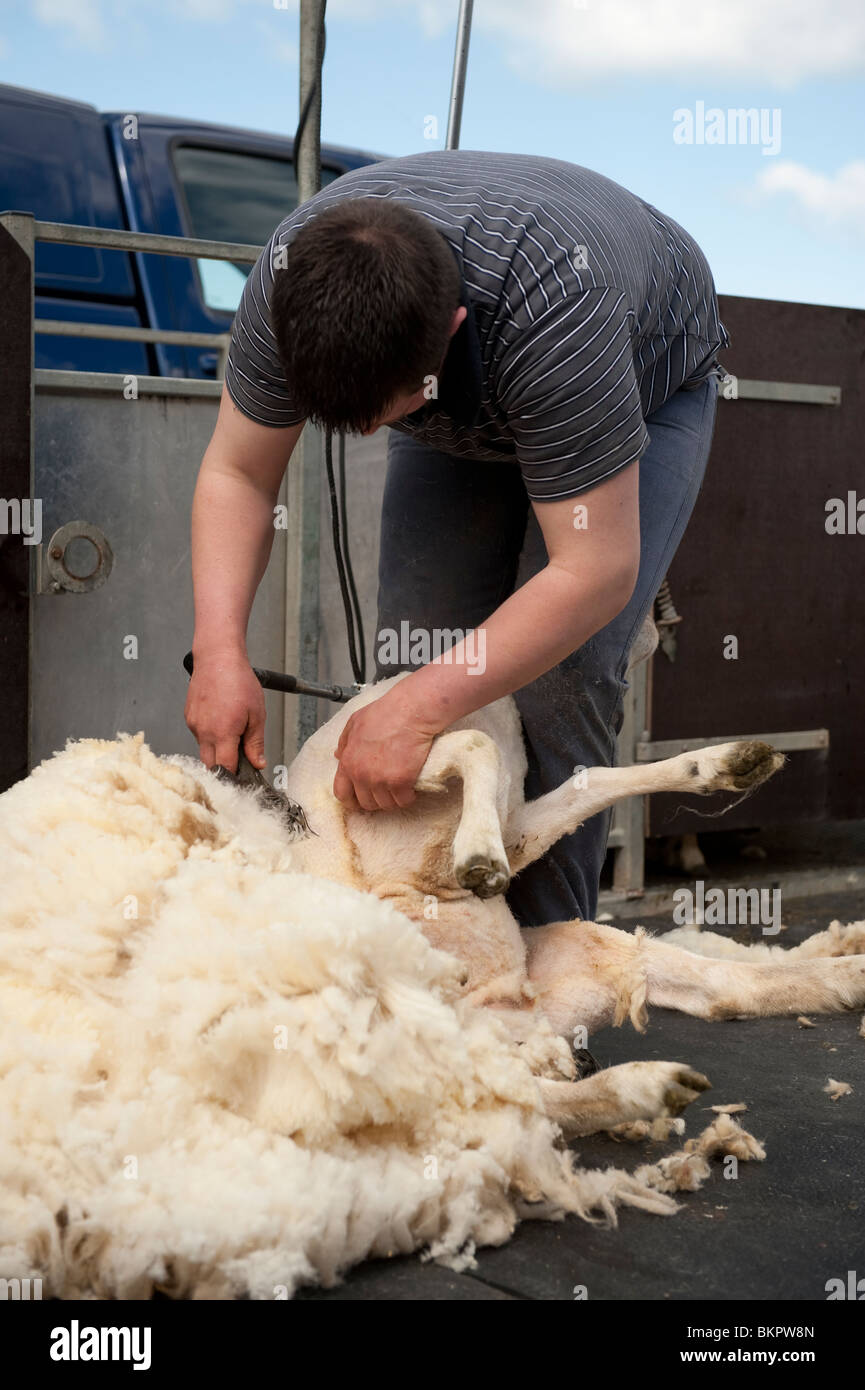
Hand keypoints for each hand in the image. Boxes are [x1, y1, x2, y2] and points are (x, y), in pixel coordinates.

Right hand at [185, 648, 266, 772]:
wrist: (217, 658)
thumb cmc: (238, 680)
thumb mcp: (257, 713)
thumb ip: (255, 742)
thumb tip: (258, 762)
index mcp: (222, 732)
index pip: (225, 768)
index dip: (235, 776)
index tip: (244, 776)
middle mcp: (204, 731)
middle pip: (211, 765)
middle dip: (224, 766)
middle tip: (239, 757)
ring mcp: (194, 724)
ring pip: (204, 750)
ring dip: (217, 750)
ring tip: (231, 731)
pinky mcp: (189, 717)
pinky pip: (199, 736)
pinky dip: (210, 735)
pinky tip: (220, 720)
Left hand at [333, 690, 437, 811]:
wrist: (411, 711)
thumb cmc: (387, 713)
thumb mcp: (356, 722)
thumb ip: (345, 741)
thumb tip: (338, 755)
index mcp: (348, 761)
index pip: (342, 793)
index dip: (352, 799)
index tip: (360, 799)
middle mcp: (361, 774)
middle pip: (366, 803)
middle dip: (376, 799)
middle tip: (386, 790)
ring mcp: (381, 780)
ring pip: (386, 804)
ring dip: (394, 798)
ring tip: (400, 787)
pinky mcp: (401, 782)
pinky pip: (404, 801)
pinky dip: (409, 796)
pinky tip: (411, 787)